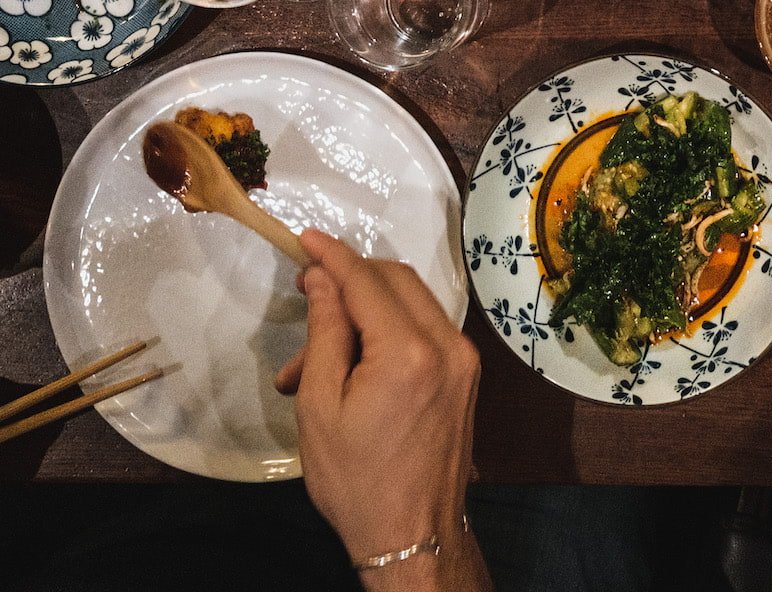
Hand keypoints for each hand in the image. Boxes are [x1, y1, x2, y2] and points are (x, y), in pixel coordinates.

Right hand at [276, 230, 482, 582]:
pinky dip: (388, 331)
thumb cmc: (357, 480)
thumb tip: (322, 278)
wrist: (414, 534)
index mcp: (410, 353)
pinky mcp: (467, 374)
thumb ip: (325, 332)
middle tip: (304, 302)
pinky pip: (424, 329)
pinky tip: (351, 365)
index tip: (304, 238)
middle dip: (347, 282)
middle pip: (395, 280)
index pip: (366, 280)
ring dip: (364, 311)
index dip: (332, 256)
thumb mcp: (320, 406)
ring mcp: (464, 359)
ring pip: (410, 302)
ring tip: (314, 361)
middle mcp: (448, 345)